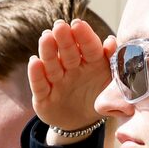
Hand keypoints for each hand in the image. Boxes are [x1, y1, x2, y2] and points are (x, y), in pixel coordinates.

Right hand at [27, 19, 110, 133]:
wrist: (81, 123)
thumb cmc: (97, 98)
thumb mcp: (111, 83)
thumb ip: (113, 62)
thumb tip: (111, 40)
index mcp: (91, 63)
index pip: (89, 48)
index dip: (84, 36)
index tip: (78, 24)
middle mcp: (72, 69)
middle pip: (68, 53)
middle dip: (64, 39)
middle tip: (60, 26)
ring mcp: (56, 81)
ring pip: (52, 65)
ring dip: (48, 51)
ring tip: (45, 37)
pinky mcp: (43, 96)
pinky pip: (40, 85)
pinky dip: (36, 74)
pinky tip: (34, 62)